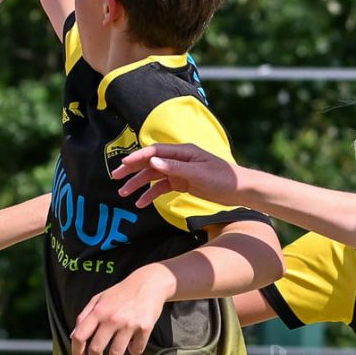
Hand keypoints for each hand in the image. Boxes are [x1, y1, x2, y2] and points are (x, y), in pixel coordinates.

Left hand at [71, 266, 174, 354]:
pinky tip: (132, 346)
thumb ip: (85, 316)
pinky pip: (136, 349)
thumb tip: (74, 335)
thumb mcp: (99, 299)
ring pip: (116, 354)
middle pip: (96, 349)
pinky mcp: (144, 328)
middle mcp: (112, 318)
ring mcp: (129, 324)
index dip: (76, 351)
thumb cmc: (122, 292)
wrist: (149, 283)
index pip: (80, 335)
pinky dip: (134, 351)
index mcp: (98, 311)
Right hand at [113, 143, 242, 208]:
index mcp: (183, 152)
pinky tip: (141, 203)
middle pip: (151, 162)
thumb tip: (153, 160)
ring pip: (154, 176)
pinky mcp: (183, 183)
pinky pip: (162, 187)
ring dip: (139, 184)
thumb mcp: (198, 173)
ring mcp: (180, 171)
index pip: (155, 151)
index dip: (138, 157)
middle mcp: (179, 159)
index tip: (123, 164)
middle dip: (132, 170)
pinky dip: (151, 194)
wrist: (240, 190)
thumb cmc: (223, 178)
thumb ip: (175, 167)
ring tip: (124, 194)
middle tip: (115, 177)